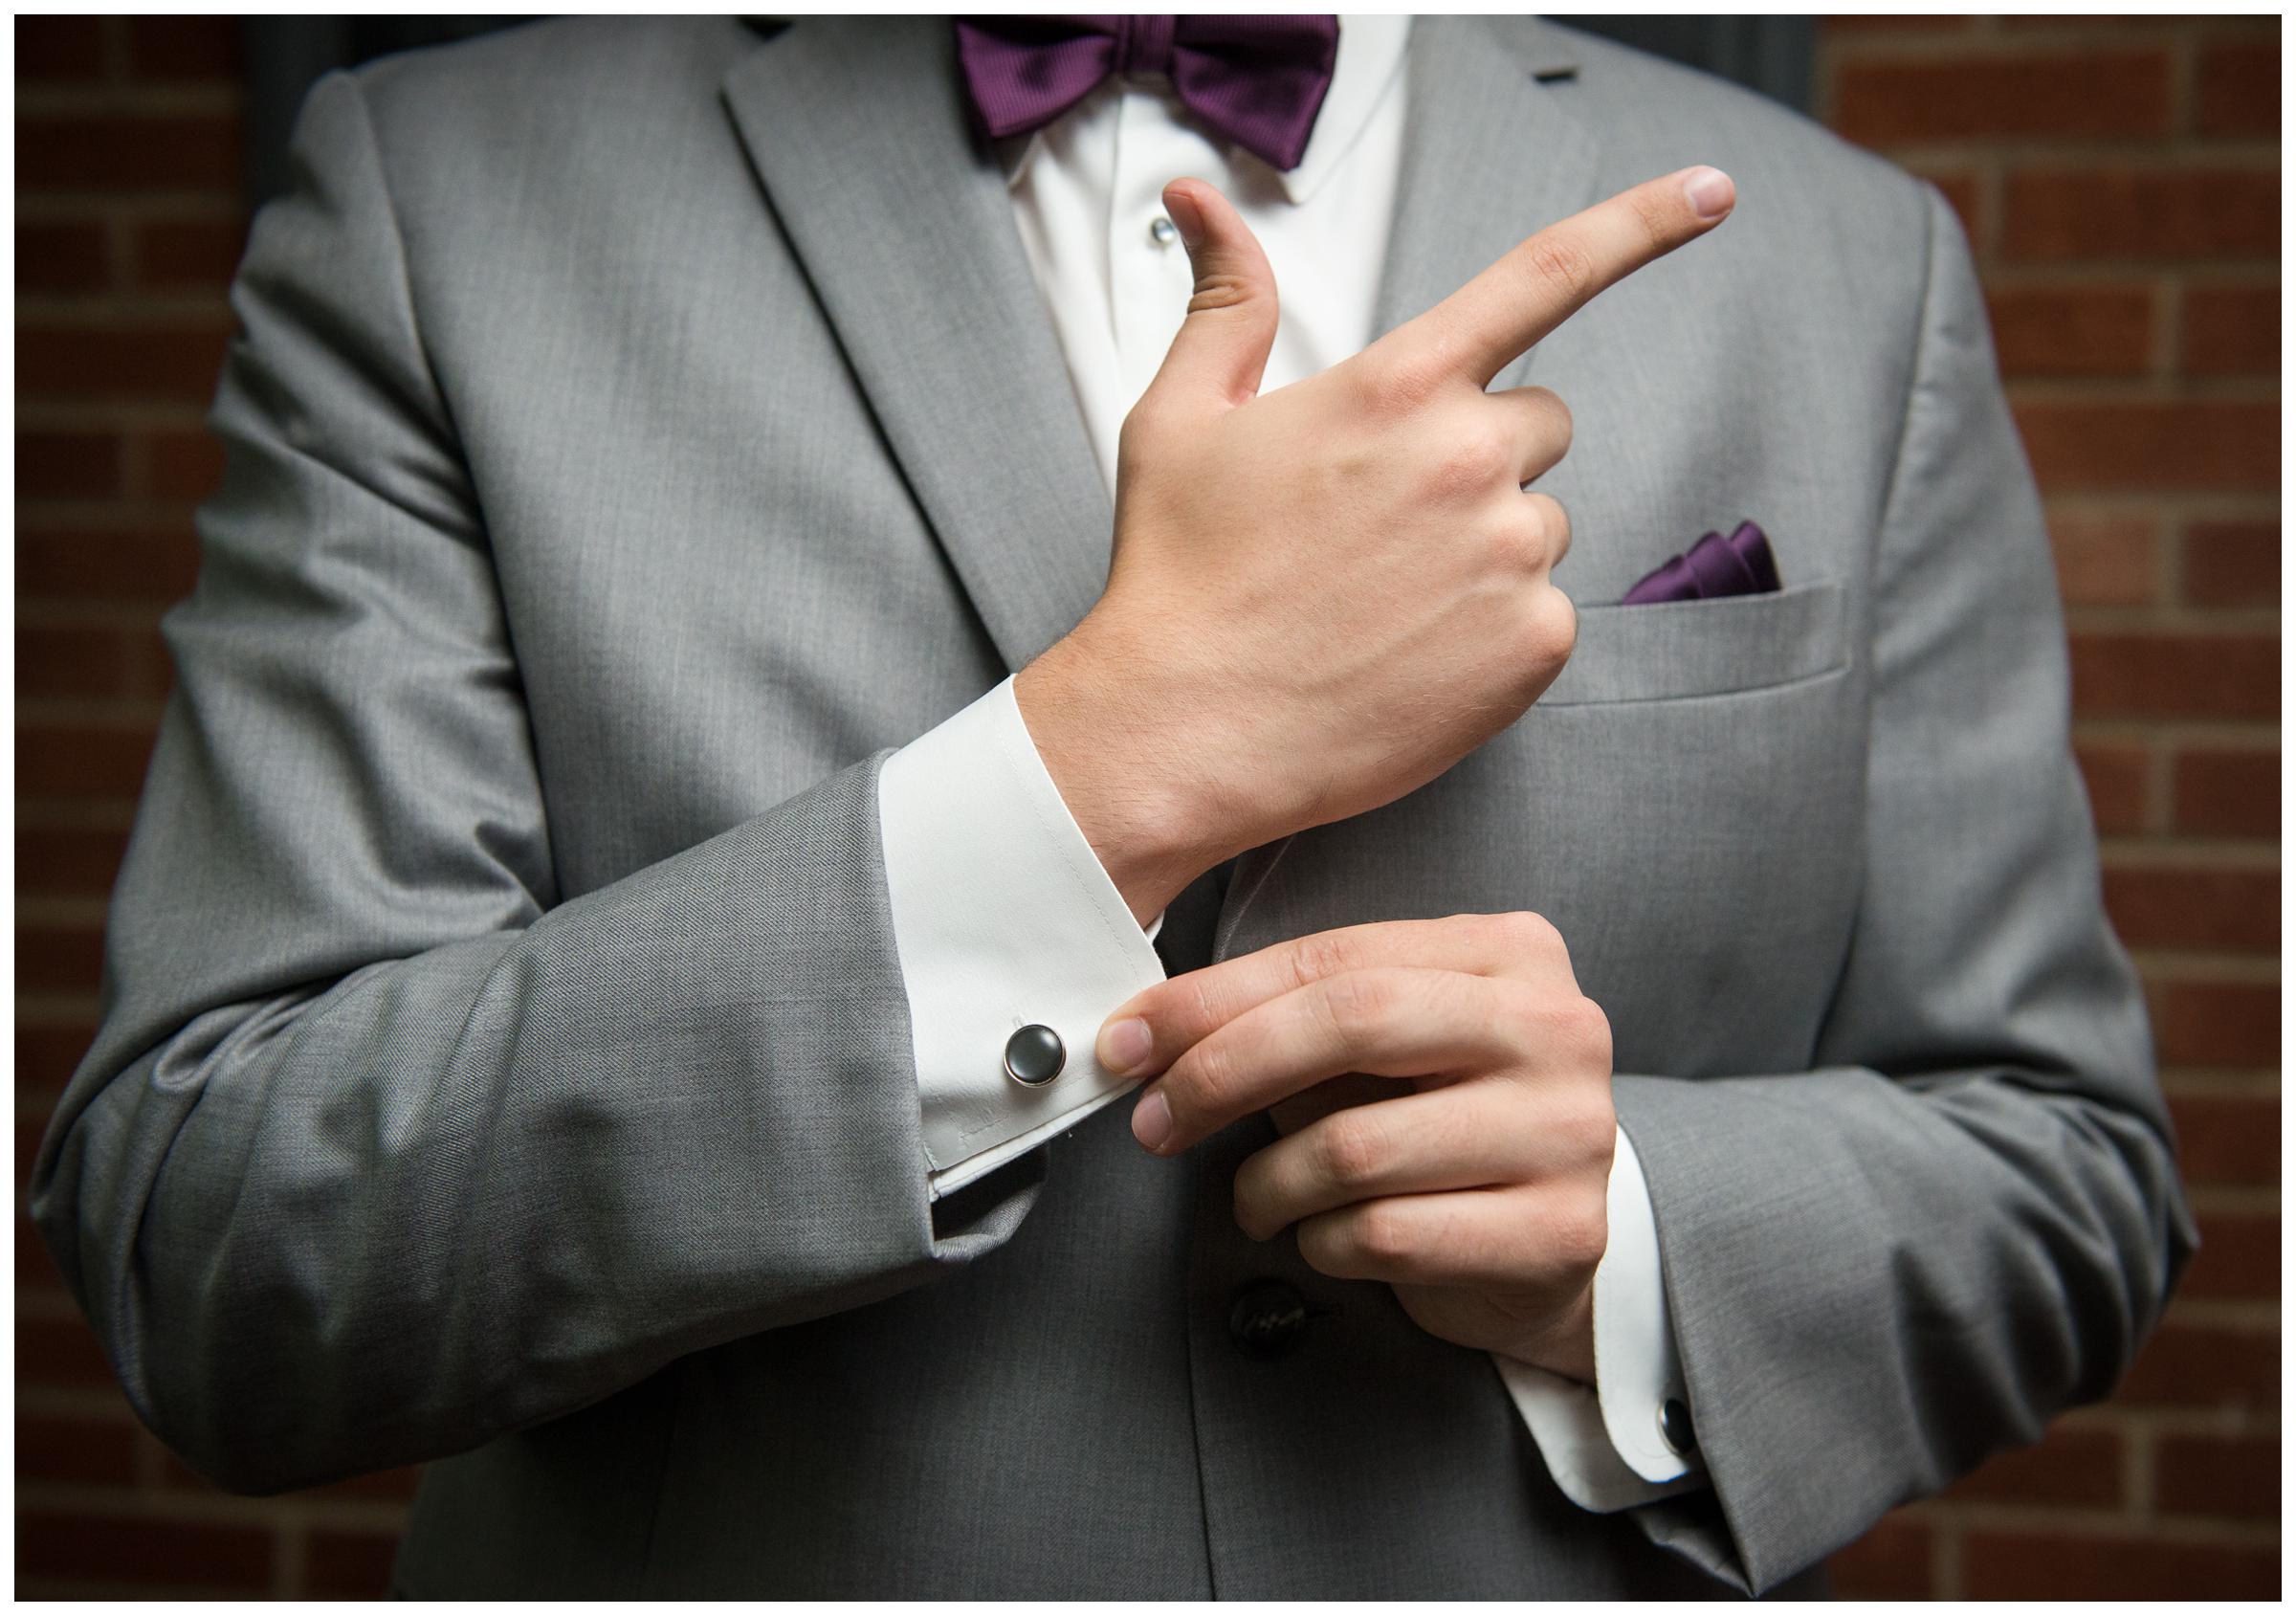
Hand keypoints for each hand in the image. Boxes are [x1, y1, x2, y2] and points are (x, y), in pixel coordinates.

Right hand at [1018, 167, 1737, 920]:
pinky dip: (1495, 633)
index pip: (1546, 273)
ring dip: (1488, 550)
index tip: (1714, 190)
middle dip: (1482, 457)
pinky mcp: (1534, 645)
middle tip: (1389, 522)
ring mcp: (1510, 554)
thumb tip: (1202, 200)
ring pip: (1542, 523)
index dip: (1643, 222)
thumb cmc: (1178, 578)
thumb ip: (1225, 301)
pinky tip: (1413, 655)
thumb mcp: (1180, 417)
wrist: (1186, 732)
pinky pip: (1549, 613)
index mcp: (1398, 385)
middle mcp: (1470, 457)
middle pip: (1541, 422)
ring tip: (1387, 601)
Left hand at [1096, 912, 1615, 1383]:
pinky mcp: (1562, 1233)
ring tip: (1257, 1199)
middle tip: (1157, 1121)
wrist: (1541, 1247)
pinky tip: (1323, 1238)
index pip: (1334, 961)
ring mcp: (1572, 1131)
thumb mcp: (1374, 1054)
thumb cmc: (1436, 1128)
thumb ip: (1289, 1024)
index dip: (1213, 1001)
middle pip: (1350, 1025)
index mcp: (1509, 952)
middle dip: (1224, 1073)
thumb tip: (1149, 1037)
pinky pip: (1386, 1235)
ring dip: (1268, 1183)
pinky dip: (1321, 1243)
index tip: (1130, 1041)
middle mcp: (1556, 1027)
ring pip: (1355, 1148)